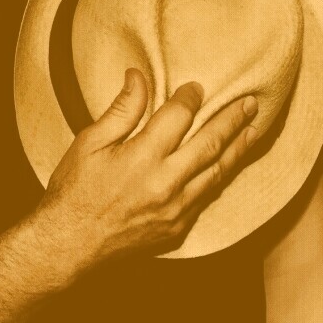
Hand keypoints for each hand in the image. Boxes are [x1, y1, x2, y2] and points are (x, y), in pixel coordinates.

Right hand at [35, 68, 258, 270]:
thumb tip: (138, 77)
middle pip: (210, 144)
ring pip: (217, 173)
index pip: (178, 117)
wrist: (69, 245)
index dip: (190, 98)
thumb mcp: (89, 143)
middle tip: (251, 103)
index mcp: (142, 157)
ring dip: (238, 149)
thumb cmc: (74, 191)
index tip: (196, 88)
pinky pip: (207, 197)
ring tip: (253, 130)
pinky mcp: (177, 228)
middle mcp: (166, 183)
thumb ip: (121, 110)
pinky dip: (220, 177)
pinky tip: (227, 166)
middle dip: (232, 120)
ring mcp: (176, 209)